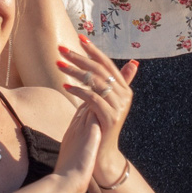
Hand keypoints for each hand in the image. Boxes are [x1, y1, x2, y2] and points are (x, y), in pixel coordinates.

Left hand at [56, 35, 139, 184]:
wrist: (102, 154)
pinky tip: (65, 87)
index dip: (93, 50)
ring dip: (74, 71)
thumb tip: (133, 62)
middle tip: (61, 49)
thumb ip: (113, 83)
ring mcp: (119, 107)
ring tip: (58, 65)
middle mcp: (124, 95)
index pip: (107, 63)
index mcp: (124, 89)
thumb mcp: (106, 101)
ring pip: (95, 82)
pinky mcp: (110, 117)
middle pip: (99, 69)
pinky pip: (92, 98)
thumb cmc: (100, 125)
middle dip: (79, 57)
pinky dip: (78, 91)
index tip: (79, 37)